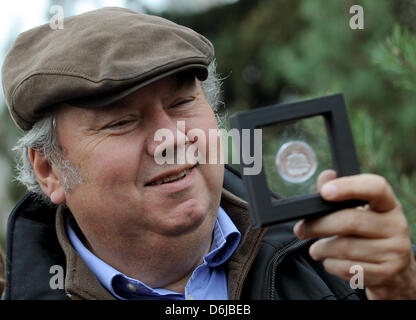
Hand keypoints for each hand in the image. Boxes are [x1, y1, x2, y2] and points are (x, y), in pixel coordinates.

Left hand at [293, 170, 415, 298]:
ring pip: (345, 247)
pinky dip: (330, 264)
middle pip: (351, 221)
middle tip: (300, 230)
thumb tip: (325, 177)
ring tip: (316, 249)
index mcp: (388, 204)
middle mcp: (396, 225)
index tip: (324, 192)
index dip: (348, 187)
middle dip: (319, 225)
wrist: (394, 269)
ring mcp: (394, 250)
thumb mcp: (359, 210)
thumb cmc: (367, 233)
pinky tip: (330, 261)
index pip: (375, 187)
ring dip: (322, 249)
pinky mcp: (386, 273)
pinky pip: (347, 268)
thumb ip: (340, 193)